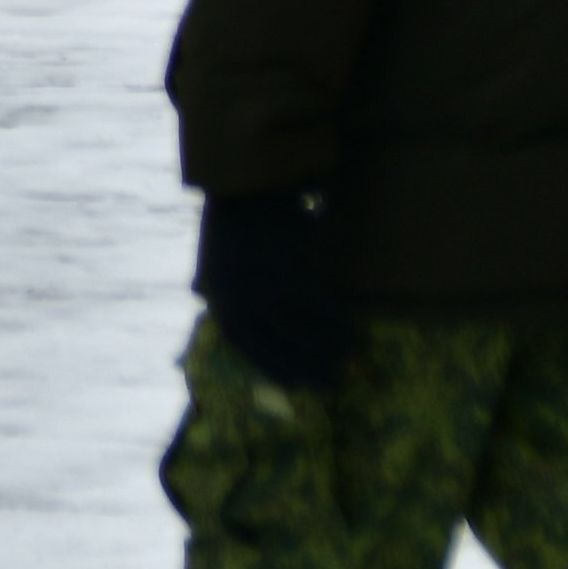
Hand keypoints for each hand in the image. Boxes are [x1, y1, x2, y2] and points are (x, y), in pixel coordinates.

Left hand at [197, 191, 351, 391]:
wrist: (244, 184)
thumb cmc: (234, 221)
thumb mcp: (218, 259)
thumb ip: (225, 287)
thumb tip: (216, 306)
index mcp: (219, 298)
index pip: (246, 347)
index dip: (274, 368)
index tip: (298, 385)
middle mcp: (238, 300)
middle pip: (276, 346)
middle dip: (307, 368)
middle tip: (333, 381)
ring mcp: (263, 288)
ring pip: (301, 330)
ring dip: (328, 347)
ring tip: (349, 354)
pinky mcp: (288, 271)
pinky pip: (318, 304)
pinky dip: (336, 319)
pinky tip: (351, 326)